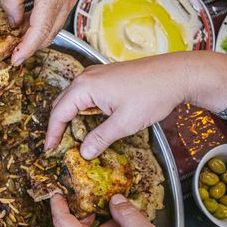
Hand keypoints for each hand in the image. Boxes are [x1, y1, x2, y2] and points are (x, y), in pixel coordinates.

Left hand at [1, 0, 78, 65]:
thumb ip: (11, 4)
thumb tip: (14, 24)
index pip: (39, 32)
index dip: (27, 49)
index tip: (16, 59)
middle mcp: (65, 3)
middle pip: (47, 36)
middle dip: (30, 46)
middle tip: (12, 50)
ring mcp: (69, 2)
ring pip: (52, 31)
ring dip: (36, 37)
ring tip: (18, 36)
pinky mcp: (69, 1)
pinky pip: (56, 21)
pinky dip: (42, 27)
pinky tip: (28, 24)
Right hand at [45, 52, 226, 159]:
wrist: (177, 73)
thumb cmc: (152, 95)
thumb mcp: (124, 123)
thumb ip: (100, 139)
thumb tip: (84, 153)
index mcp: (85, 86)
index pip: (59, 113)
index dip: (52, 133)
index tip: (49, 150)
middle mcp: (85, 77)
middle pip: (61, 103)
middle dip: (57, 125)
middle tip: (57, 146)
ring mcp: (96, 74)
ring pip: (72, 98)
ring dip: (69, 117)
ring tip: (70, 137)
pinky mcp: (106, 76)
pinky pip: (84, 94)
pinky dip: (81, 109)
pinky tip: (88, 122)